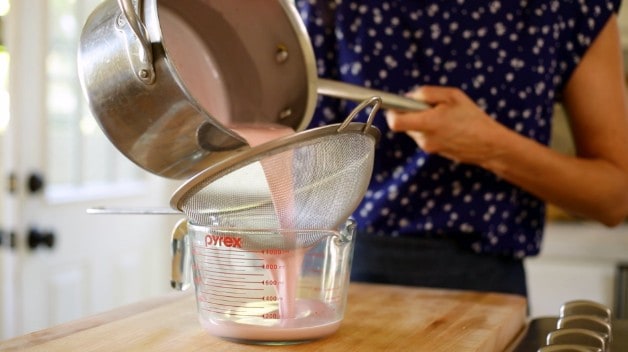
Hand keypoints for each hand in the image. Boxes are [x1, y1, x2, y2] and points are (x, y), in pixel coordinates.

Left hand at [385, 86, 507, 165]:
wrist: (489, 145)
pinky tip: (447, 126)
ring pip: (414, 130)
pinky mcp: (433, 151)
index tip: (396, 104)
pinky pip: (423, 136)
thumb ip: (426, 94)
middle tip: (429, 106)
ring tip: (443, 116)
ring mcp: (428, 147)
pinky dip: (430, 128)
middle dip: (410, 113)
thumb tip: (408, 97)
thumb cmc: (473, 118)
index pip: (395, 122)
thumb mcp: (452, 96)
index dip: (392, 111)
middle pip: (403, 124)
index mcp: (428, 123)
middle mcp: (424, 138)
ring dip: (422, 121)